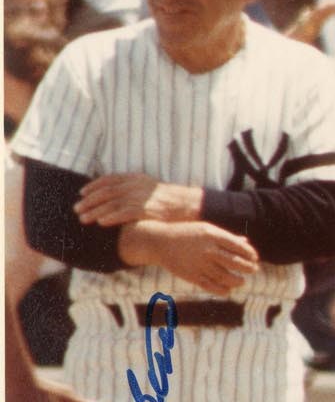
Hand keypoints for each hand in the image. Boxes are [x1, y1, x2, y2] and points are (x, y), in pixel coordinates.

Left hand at [76, 174, 202, 225]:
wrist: (190, 204)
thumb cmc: (171, 199)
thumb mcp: (151, 187)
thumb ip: (134, 188)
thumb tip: (117, 194)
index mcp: (136, 178)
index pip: (109, 179)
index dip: (94, 186)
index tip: (82, 193)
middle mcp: (137, 186)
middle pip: (106, 192)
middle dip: (90, 201)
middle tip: (77, 208)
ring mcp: (142, 198)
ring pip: (112, 204)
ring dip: (95, 211)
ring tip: (83, 218)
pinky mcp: (147, 210)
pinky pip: (124, 213)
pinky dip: (111, 217)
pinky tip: (101, 223)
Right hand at [127, 221, 259, 295]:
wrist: (159, 242)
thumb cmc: (187, 234)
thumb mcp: (206, 230)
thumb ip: (226, 238)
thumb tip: (246, 243)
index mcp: (212, 235)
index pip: (238, 246)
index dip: (250, 254)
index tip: (254, 258)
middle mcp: (207, 249)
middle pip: (235, 263)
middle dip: (248, 268)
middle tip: (254, 270)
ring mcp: (199, 263)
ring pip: (226, 277)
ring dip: (238, 281)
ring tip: (241, 281)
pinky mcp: (192, 275)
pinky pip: (212, 286)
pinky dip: (223, 290)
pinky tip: (228, 289)